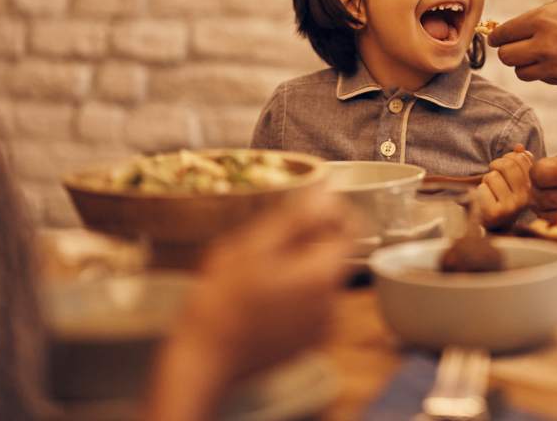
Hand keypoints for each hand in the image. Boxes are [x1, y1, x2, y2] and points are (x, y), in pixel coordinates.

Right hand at [143, 187, 354, 420]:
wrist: (203, 362)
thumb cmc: (221, 305)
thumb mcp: (253, 247)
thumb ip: (296, 217)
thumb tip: (326, 193)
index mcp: (323, 275)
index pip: (353, 228)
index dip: (334, 211)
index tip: (308, 209)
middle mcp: (333, 303)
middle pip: (335, 254)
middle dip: (308, 241)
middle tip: (268, 243)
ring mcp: (321, 326)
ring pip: (320, 278)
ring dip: (298, 268)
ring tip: (258, 273)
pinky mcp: (306, 342)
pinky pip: (310, 305)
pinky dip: (293, 294)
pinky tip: (260, 297)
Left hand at [480, 144, 534, 230]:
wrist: (492, 222)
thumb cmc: (502, 195)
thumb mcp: (514, 178)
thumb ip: (519, 161)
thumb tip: (519, 147)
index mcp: (532, 186)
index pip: (521, 158)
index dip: (508, 157)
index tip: (504, 167)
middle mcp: (525, 198)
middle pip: (507, 165)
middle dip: (495, 166)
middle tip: (494, 176)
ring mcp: (511, 207)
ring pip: (493, 176)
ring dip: (487, 180)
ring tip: (490, 190)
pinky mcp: (495, 213)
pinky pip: (483, 189)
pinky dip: (480, 190)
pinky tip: (484, 199)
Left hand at [489, 0, 556, 85]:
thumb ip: (534, 18)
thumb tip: (513, 29)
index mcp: (540, 21)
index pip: (504, 34)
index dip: (496, 36)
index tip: (495, 37)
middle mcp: (542, 45)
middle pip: (506, 56)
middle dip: (507, 50)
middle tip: (513, 46)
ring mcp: (551, 65)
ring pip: (520, 72)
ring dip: (523, 64)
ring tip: (534, 55)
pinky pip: (540, 78)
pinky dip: (541, 71)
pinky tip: (552, 61)